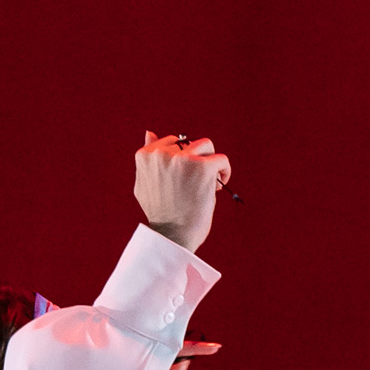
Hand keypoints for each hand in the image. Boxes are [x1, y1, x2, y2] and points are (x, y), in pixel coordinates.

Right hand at [136, 133, 233, 253]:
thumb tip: (149, 132)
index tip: (184, 180)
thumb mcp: (145, 183)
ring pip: (206, 146)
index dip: (182, 161)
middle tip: (198, 183)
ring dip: (210, 163)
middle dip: (196, 160)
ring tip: (211, 182)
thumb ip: (148, 159)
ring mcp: (182, 159)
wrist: (172, 237)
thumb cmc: (161, 214)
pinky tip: (219, 187)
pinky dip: (224, 172)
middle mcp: (162, 154)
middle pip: (188, 143)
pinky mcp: (202, 167)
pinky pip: (221, 159)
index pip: (171, 143)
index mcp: (145, 155)